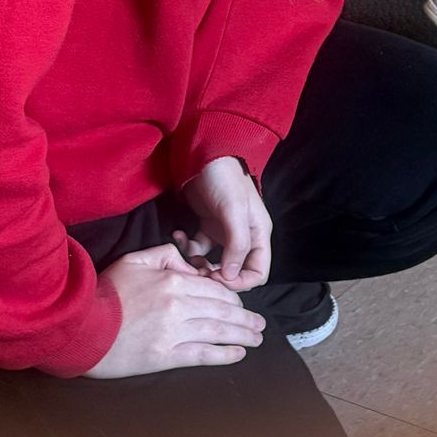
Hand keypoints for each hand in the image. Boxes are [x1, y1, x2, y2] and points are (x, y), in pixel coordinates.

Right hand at [86, 245, 266, 376]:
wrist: (81, 328)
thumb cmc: (105, 293)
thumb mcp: (133, 261)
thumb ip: (165, 255)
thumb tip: (188, 261)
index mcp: (173, 281)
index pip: (215, 289)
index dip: (233, 298)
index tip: (241, 304)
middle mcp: (179, 306)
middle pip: (223, 311)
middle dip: (246, 318)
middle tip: (260, 325)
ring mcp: (174, 332)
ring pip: (219, 332)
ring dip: (243, 336)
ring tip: (256, 339)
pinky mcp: (166, 356)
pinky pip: (204, 355)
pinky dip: (225, 355)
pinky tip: (238, 354)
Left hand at [180, 155, 272, 288]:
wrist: (203, 154)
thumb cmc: (223, 178)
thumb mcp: (233, 210)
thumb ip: (237, 244)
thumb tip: (232, 275)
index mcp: (258, 234)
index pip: (258, 272)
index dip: (239, 282)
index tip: (218, 279)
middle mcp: (244, 236)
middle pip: (236, 271)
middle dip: (216, 275)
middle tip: (197, 272)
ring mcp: (224, 232)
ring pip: (215, 263)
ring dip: (199, 264)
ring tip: (185, 255)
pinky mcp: (207, 227)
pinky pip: (198, 249)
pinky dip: (187, 247)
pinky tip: (177, 235)